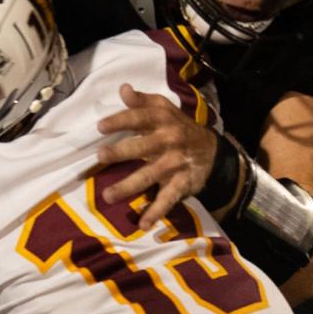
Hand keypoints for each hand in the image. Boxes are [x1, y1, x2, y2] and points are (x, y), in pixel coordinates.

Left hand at [96, 84, 218, 228]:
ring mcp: (175, 163)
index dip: (121, 120)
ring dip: (129, 186)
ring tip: (108, 195)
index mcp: (163, 120)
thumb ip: (142, 101)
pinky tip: (143, 224)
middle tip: (101, 156)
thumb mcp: (164, 109)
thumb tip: (123, 89)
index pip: (140, 117)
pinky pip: (167, 198)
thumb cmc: (178, 127)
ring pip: (150, 175)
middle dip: (122, 151)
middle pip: (143, 146)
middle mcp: (169, 140)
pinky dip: (156, 212)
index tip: (101, 126)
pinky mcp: (181, 183)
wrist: (212, 150)